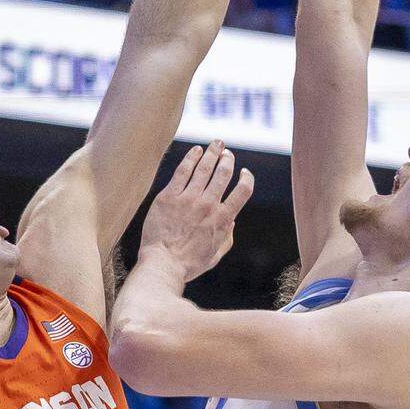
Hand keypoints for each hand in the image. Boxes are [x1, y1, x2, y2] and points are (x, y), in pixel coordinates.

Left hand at [140, 142, 253, 283]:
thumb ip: (227, 237)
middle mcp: (208, 205)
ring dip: (212, 153)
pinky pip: (182, 170)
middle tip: (227, 153)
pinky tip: (196, 150)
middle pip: (223, 173)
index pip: (243, 191)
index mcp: (222, 220)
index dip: (247, 178)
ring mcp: (188, 199)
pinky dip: (192, 157)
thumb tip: (232, 222)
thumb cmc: (188, 264)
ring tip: (216, 144)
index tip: (244, 172)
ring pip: (204, 168)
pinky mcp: (169, 196)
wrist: (162, 264)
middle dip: (228, 159)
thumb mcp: (215, 255)